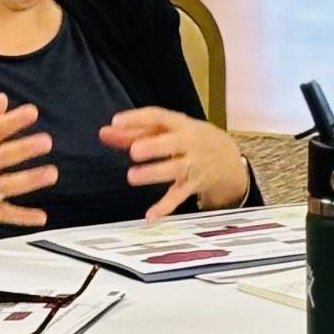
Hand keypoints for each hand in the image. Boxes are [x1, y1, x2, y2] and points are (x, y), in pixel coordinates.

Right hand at [0, 94, 58, 243]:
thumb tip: (3, 100)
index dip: (12, 121)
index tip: (32, 112)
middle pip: (0, 157)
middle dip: (24, 149)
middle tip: (46, 141)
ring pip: (5, 186)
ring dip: (29, 180)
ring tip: (51, 173)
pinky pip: (3, 214)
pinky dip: (22, 217)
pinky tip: (40, 216)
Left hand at [99, 107, 250, 219]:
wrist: (228, 160)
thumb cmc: (190, 140)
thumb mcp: (169, 131)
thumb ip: (135, 131)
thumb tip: (105, 132)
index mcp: (180, 124)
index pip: (158, 117)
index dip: (137, 118)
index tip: (116, 121)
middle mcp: (188, 144)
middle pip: (172, 144)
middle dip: (153, 146)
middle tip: (134, 151)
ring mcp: (191, 166)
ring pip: (174, 170)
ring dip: (154, 173)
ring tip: (132, 176)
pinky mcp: (192, 185)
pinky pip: (178, 196)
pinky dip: (165, 207)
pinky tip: (150, 215)